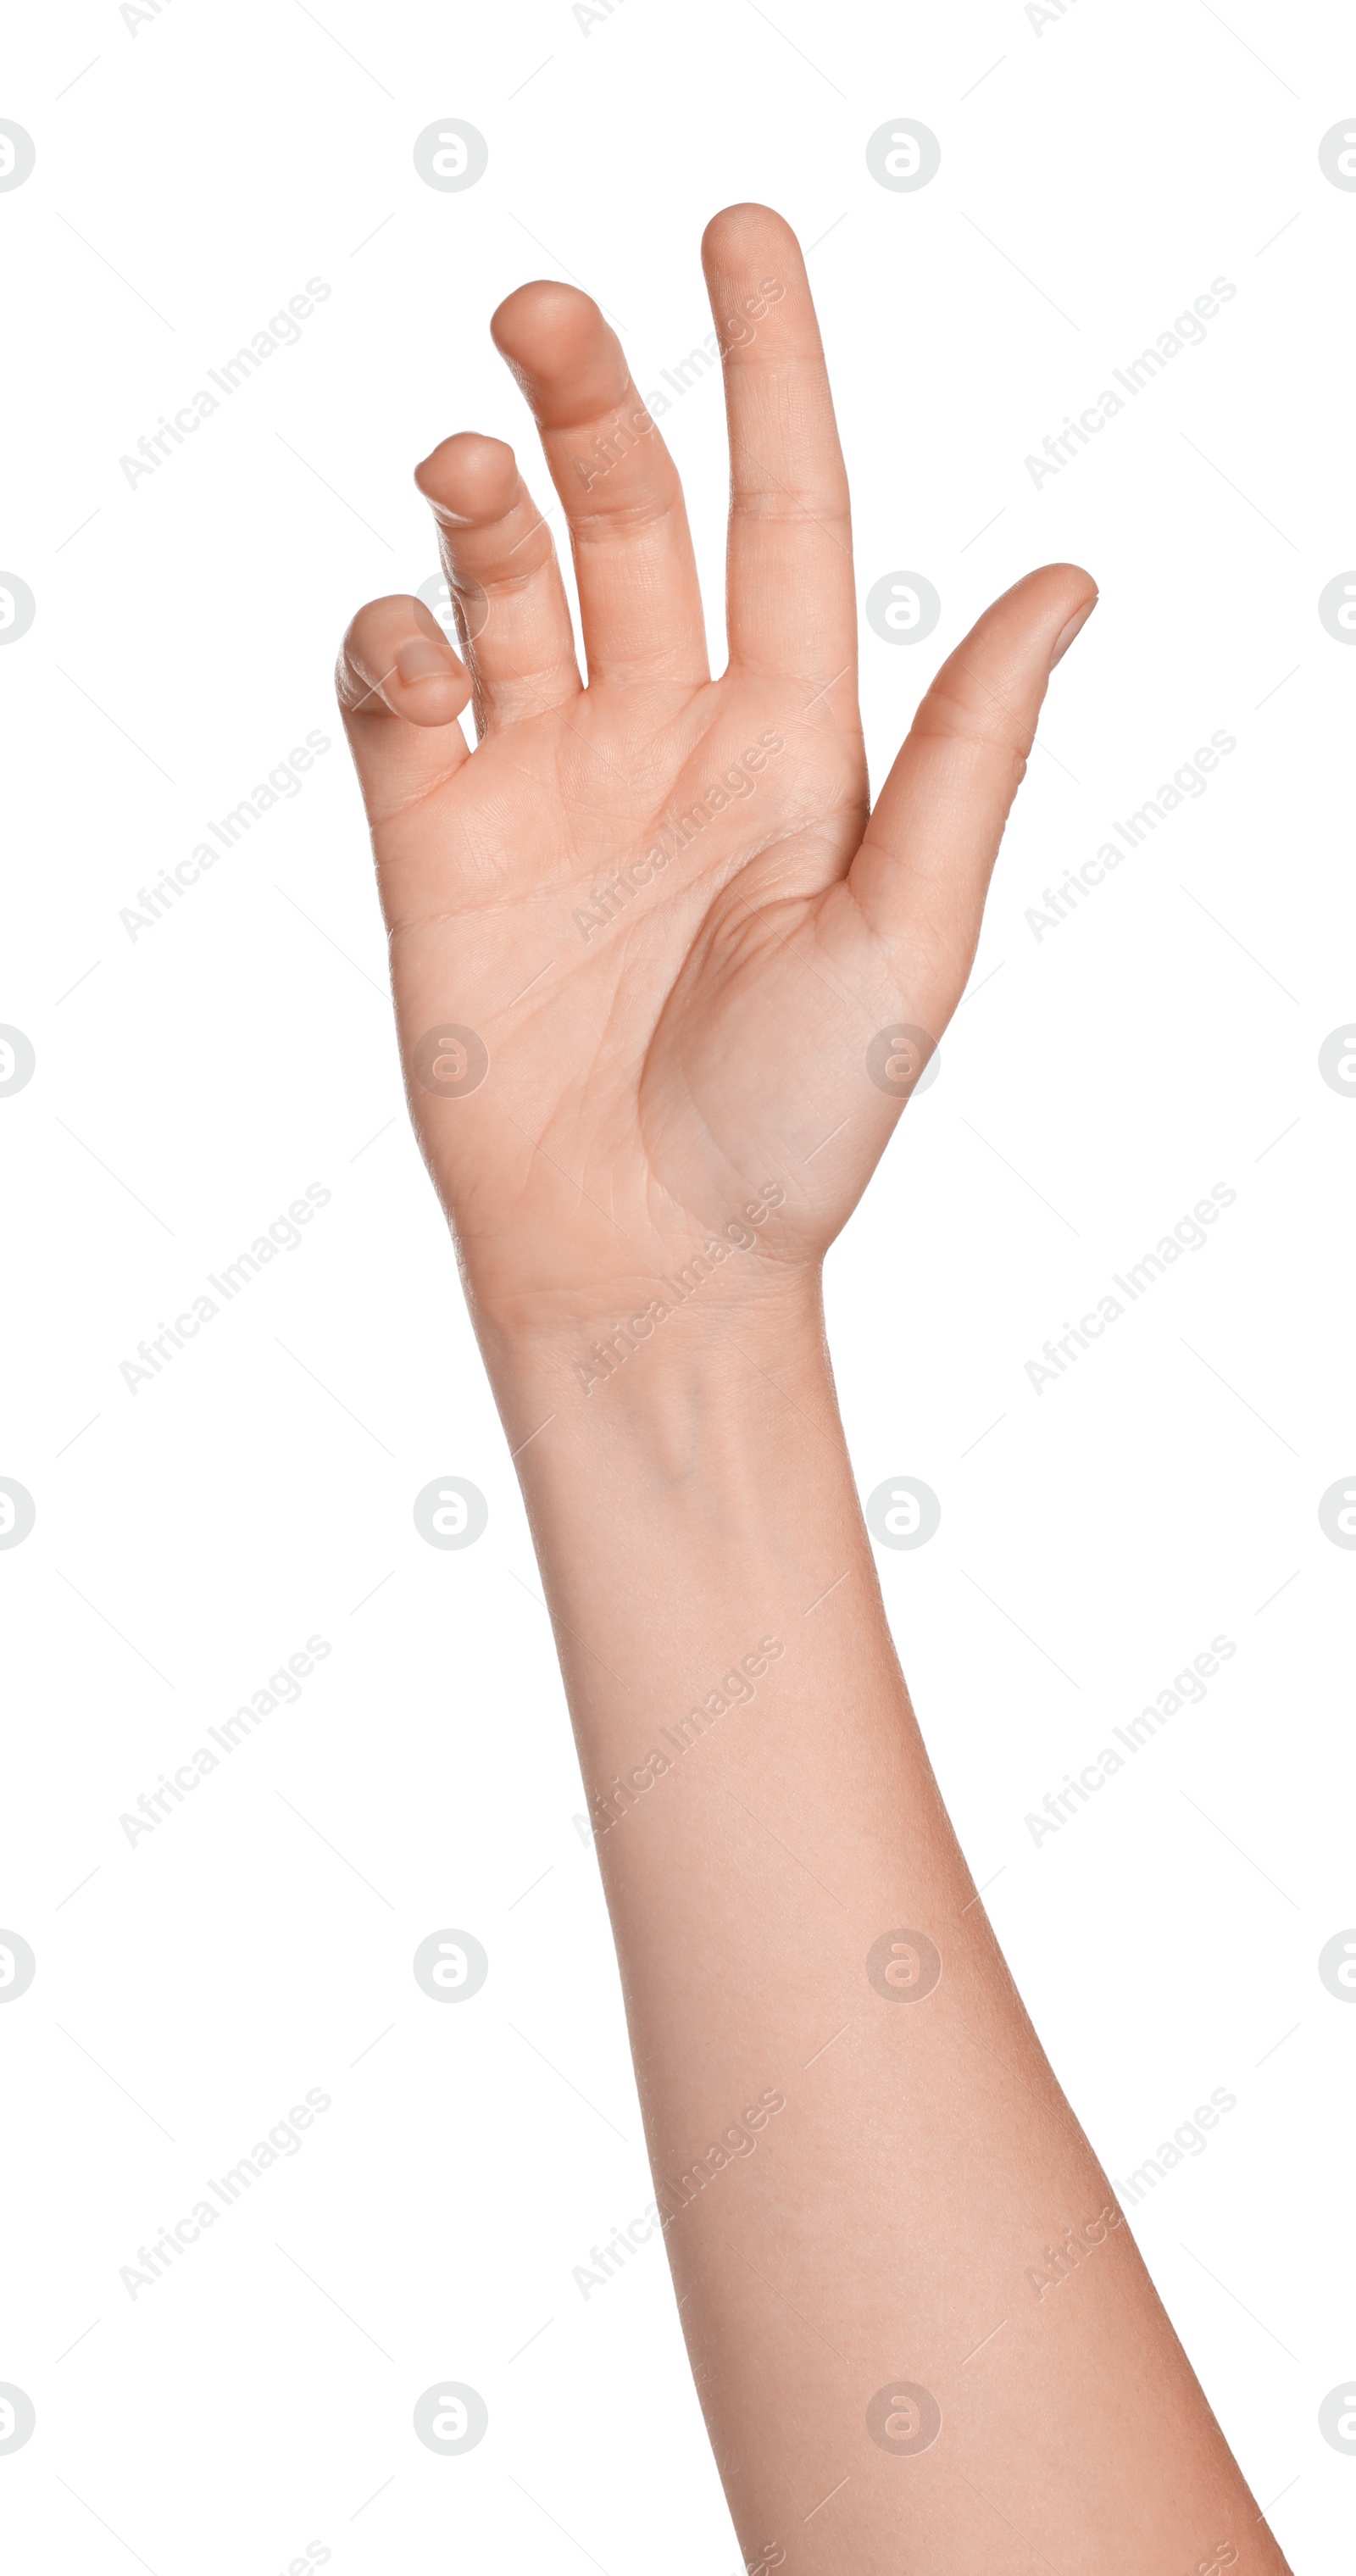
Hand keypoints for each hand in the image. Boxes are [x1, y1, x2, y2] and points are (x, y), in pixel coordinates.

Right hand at [337, 202, 1094, 1353]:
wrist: (647, 1262)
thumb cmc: (799, 1123)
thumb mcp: (910, 930)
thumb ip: (970, 749)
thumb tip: (1071, 577)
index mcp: (792, 746)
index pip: (780, 516)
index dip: (765, 371)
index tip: (740, 236)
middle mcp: (667, 740)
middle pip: (629, 520)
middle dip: (589, 403)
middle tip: (542, 310)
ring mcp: (547, 787)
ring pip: (504, 585)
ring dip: (483, 504)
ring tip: (468, 470)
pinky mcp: (438, 846)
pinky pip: (399, 700)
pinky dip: (392, 646)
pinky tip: (415, 654)